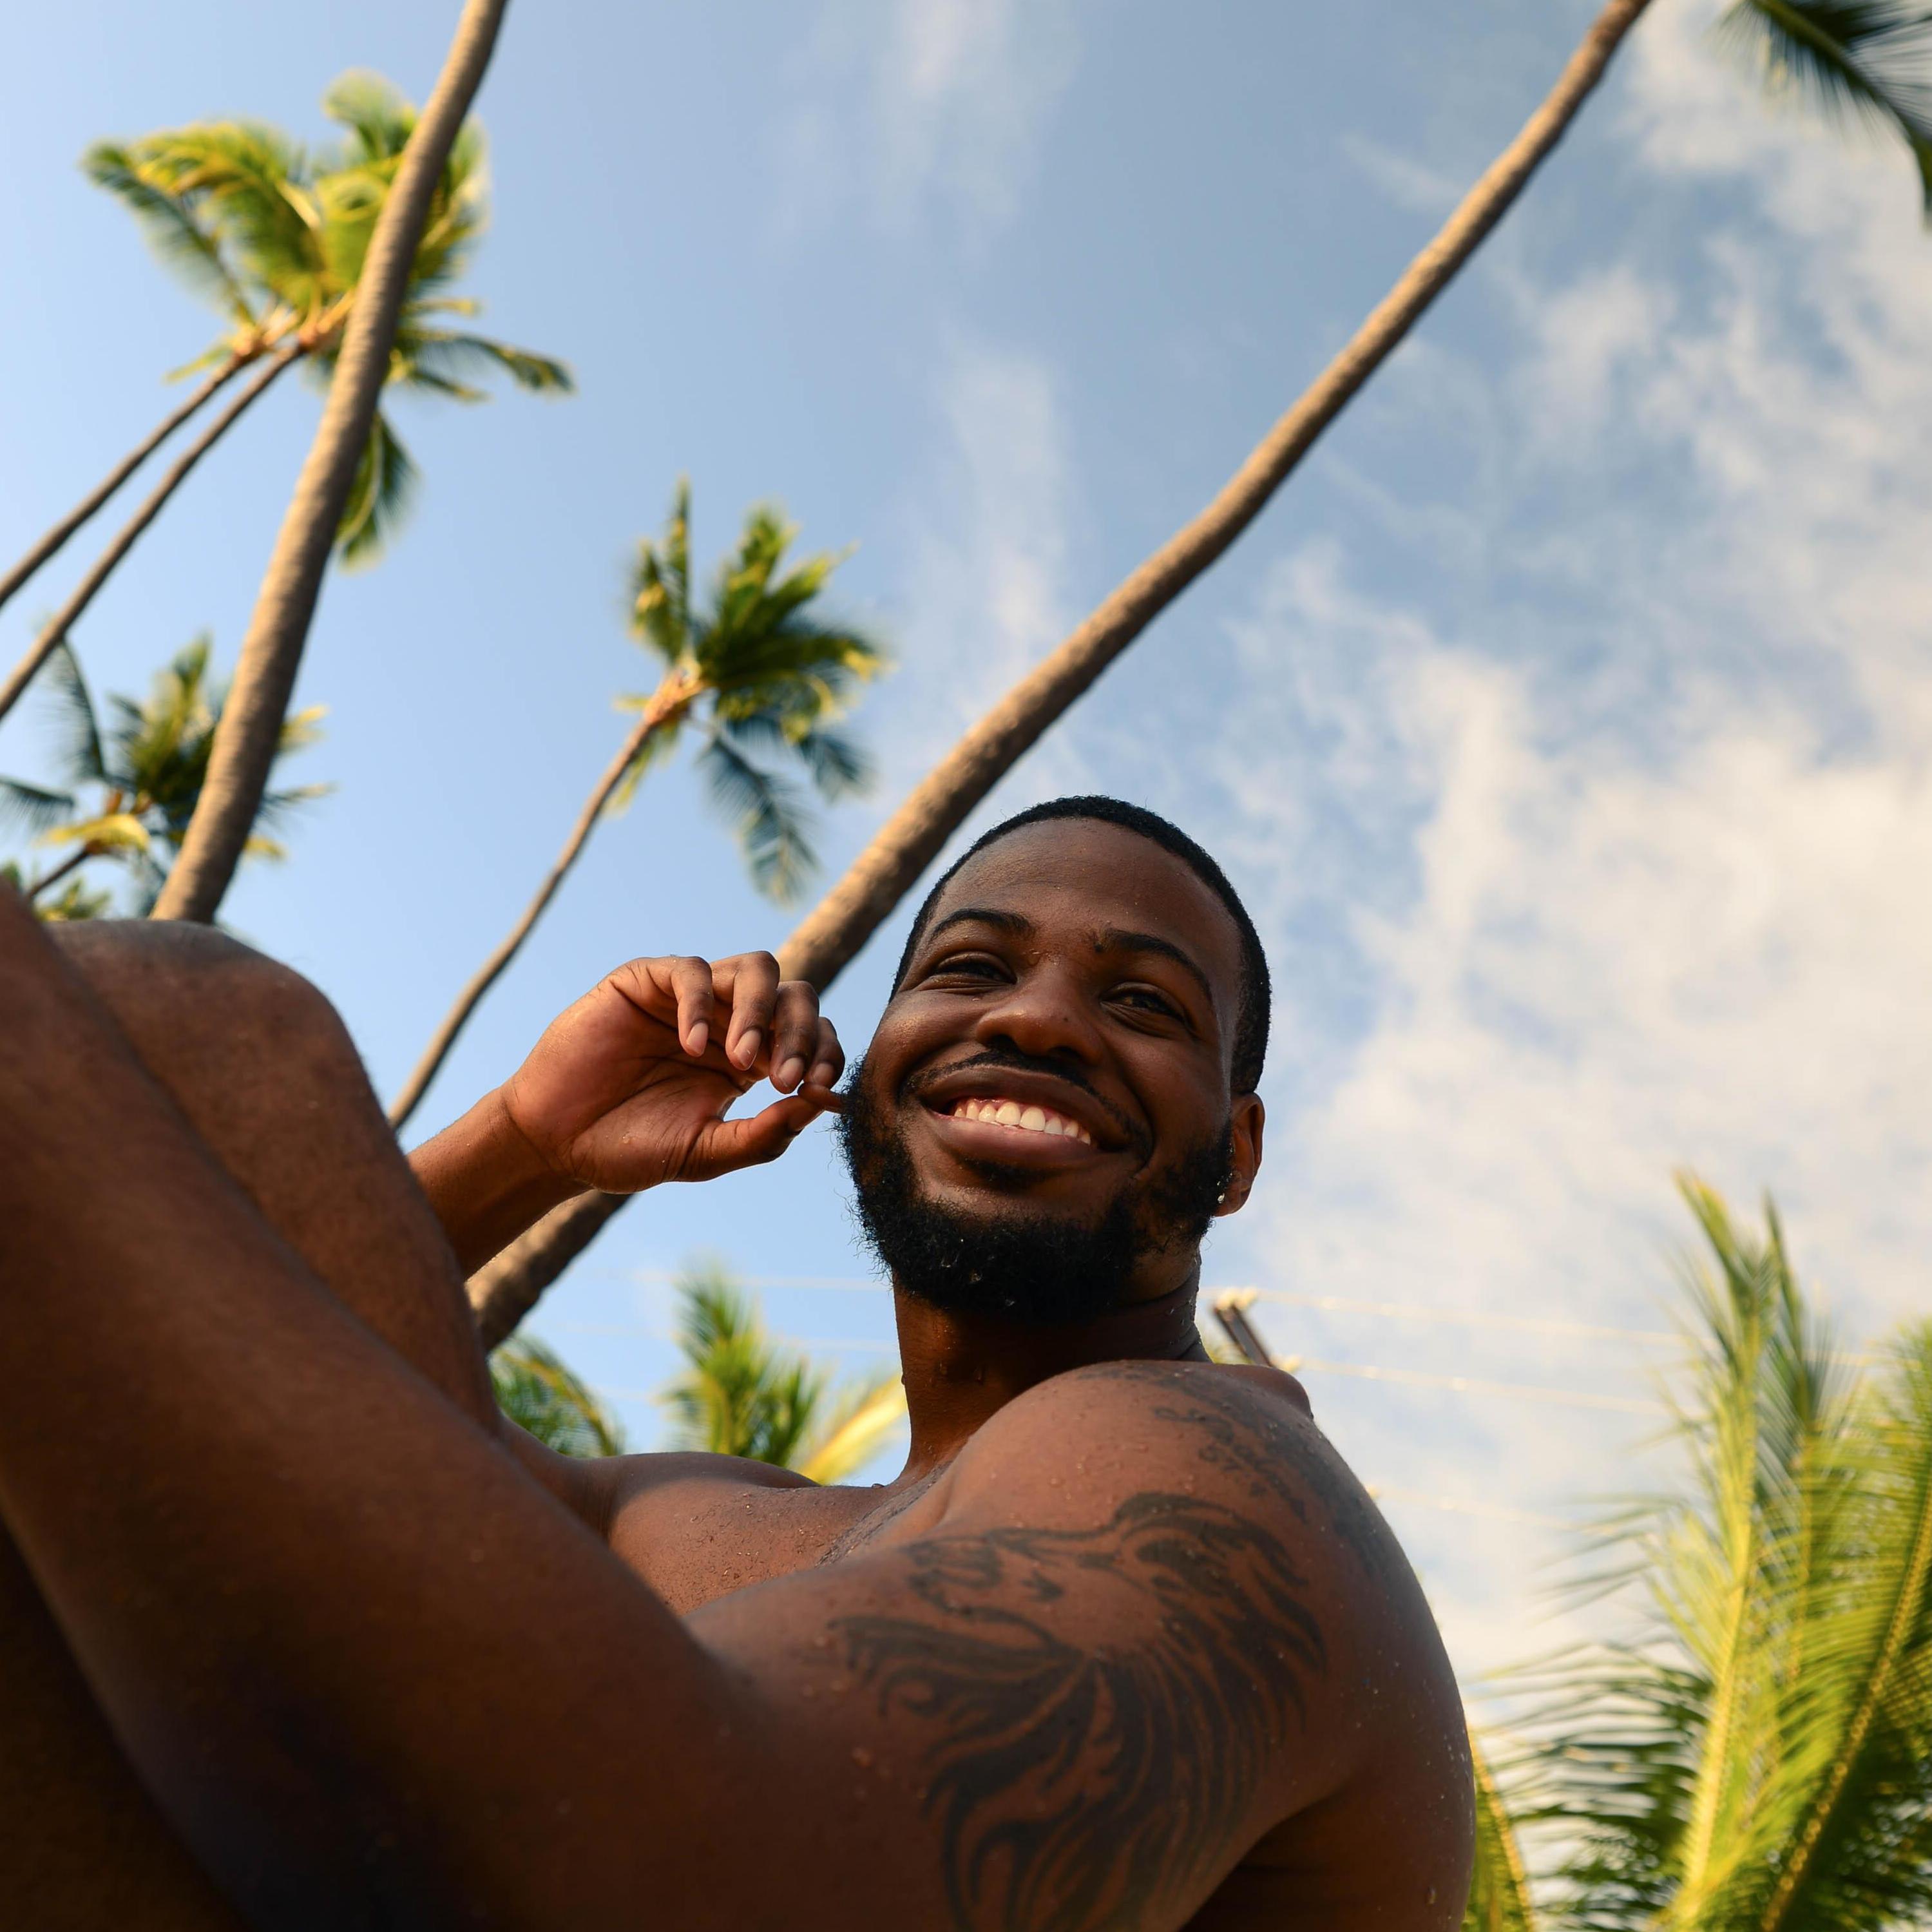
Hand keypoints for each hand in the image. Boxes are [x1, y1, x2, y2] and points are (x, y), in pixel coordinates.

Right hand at [497, 953, 844, 1194]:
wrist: (556, 1144)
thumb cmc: (629, 1149)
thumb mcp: (705, 1153)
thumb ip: (764, 1135)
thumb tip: (824, 1103)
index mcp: (753, 1062)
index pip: (812, 1037)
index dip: (826, 1054)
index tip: (820, 1087)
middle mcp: (731, 1022)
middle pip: (796, 996)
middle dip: (801, 1033)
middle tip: (783, 1078)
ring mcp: (692, 999)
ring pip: (757, 968)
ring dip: (762, 1009)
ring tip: (743, 1060)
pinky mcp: (646, 982)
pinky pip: (691, 971)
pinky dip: (702, 1004)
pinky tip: (693, 1047)